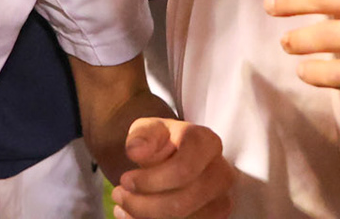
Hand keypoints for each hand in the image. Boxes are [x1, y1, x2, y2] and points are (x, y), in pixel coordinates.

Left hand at [112, 118, 233, 218]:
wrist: (172, 155)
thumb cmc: (161, 142)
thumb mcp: (147, 129)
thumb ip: (142, 136)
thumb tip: (137, 151)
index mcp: (206, 142)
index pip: (183, 169)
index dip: (151, 180)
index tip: (125, 179)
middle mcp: (221, 173)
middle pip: (182, 203)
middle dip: (144, 205)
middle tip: (119, 195)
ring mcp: (221, 199)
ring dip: (147, 218)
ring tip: (124, 207)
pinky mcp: (215, 218)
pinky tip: (136, 216)